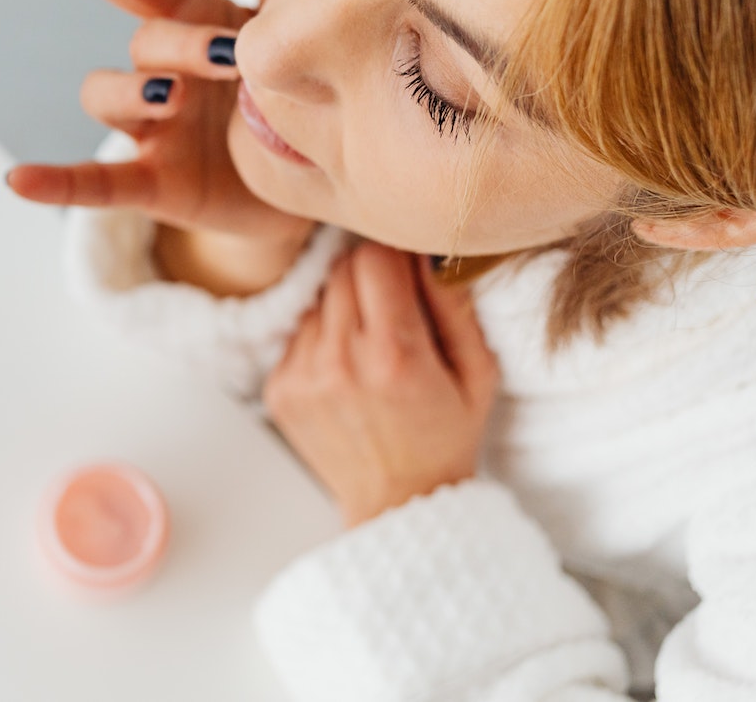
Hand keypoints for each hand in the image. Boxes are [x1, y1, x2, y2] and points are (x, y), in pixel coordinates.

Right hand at [6, 0, 314, 252]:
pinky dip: (54, 181)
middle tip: (224, 51)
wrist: (309, 180)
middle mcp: (160, 71)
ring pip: (106, 98)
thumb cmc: (283, 87)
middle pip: (144, 43)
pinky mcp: (151, 183)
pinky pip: (94, 184)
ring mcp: (149, 128)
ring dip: (128, 95)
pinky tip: (15, 179)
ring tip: (168, 98)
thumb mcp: (281, 22)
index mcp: (190, 24)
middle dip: (178, 44)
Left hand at [263, 242, 499, 527]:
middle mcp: (340, 361)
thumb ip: (454, 305)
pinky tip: (348, 369)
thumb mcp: (478, 373)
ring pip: (317, 298)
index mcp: (394, 355)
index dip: (394, 255)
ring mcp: (301, 376)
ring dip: (343, 307)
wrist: (398, 504)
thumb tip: (429, 250)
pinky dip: (322, 338)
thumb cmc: (446, 435)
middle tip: (393, 304)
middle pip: (340, 269)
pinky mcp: (278, 388)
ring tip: (371, 345)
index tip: (407, 271)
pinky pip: (298, 333)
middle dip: (368, 275)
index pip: (374, 257)